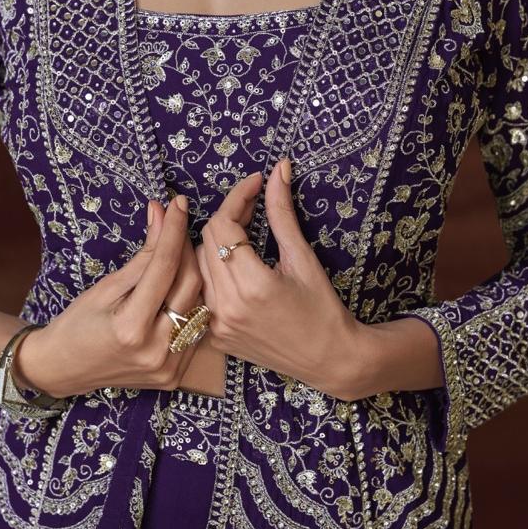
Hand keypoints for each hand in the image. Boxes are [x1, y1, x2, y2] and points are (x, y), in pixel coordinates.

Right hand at [17, 194, 206, 398]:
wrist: (63, 370)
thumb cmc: (77, 323)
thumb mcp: (105, 287)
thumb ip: (142, 255)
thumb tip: (162, 214)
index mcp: (131, 328)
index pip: (164, 267)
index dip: (173, 230)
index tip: (178, 203)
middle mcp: (156, 350)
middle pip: (189, 285)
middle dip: (186, 247)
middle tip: (178, 222)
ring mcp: (168, 367)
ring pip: (198, 305)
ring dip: (193, 272)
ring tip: (180, 249)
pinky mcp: (175, 375)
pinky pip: (194, 328)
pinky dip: (191, 301)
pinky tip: (180, 283)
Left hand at [195, 159, 362, 399]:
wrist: (329, 360)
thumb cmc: (323, 308)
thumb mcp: (302, 257)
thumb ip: (282, 212)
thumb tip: (278, 168)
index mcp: (252, 286)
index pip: (224, 225)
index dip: (238, 197)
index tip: (256, 182)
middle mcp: (227, 306)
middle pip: (206, 241)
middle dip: (228, 215)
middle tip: (252, 203)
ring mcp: (216, 325)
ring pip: (198, 264)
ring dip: (215, 241)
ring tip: (241, 229)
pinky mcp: (214, 336)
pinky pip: (200, 290)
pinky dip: (211, 270)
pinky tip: (231, 262)